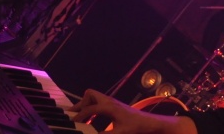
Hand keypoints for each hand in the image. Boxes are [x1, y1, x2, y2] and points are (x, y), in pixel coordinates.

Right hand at [68, 90, 188, 133]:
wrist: (152, 124)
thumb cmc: (138, 128)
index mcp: (109, 107)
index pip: (89, 109)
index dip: (78, 117)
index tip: (70, 124)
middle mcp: (110, 102)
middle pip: (90, 95)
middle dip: (80, 104)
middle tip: (73, 116)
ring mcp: (113, 103)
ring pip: (95, 98)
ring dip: (86, 106)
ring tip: (79, 118)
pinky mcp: (116, 107)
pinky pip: (100, 104)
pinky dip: (93, 110)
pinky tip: (92, 122)